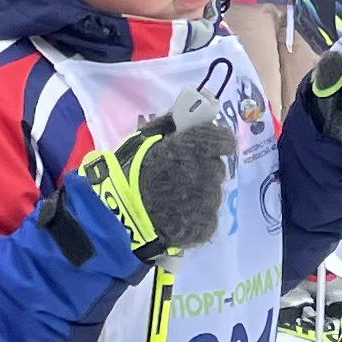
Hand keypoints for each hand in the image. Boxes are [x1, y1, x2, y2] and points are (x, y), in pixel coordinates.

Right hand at [69, 117, 233, 261]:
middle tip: (182, 177)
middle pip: (217, 168)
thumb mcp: (143, 139)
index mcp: (195, 147)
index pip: (224, 140)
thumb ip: (168, 126)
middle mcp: (207, 172)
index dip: (218, 142)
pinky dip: (196, 219)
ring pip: (213, 195)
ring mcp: (207, 201)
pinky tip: (178, 219)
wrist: (117, 214)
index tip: (209, 147)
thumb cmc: (127, 172)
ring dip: (200, 195)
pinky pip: (207, 220)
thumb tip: (184, 115)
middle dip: (203, 171)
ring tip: (175, 202)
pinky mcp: (203, 226)